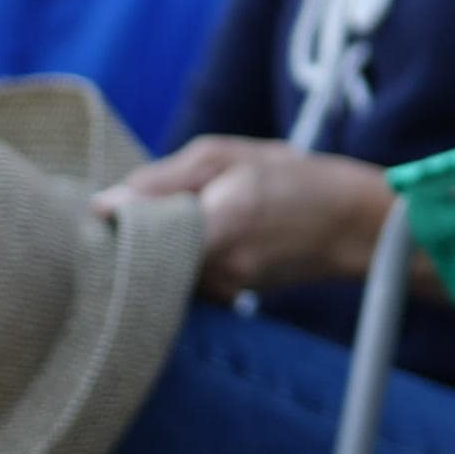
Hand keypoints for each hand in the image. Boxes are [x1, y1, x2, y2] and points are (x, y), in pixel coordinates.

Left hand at [103, 133, 388, 299]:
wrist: (353, 225)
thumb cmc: (292, 178)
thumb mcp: (227, 156)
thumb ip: (163, 180)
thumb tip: (101, 205)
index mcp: (218, 224)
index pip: (136, 237)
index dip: (114, 222)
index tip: (109, 209)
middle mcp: (218, 269)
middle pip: (144, 257)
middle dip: (137, 232)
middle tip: (143, 205)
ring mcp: (224, 290)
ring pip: (165, 265)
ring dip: (165, 239)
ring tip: (196, 209)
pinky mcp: (229, 298)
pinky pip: (188, 273)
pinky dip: (187, 252)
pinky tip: (212, 229)